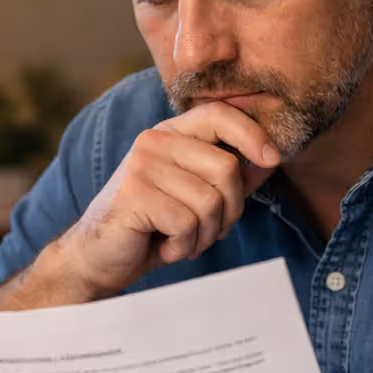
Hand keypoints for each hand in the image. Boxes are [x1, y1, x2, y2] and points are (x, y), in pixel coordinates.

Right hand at [52, 101, 279, 297]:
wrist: (99, 257)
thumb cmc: (151, 227)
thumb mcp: (196, 198)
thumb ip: (231, 178)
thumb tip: (270, 161)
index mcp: (171, 133)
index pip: (220, 115)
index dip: (253, 135)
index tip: (273, 160)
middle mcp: (154, 141)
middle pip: (226, 169)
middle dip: (229, 212)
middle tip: (208, 231)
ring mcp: (142, 165)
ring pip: (210, 202)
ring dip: (205, 235)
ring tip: (182, 240)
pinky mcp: (135, 194)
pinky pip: (188, 223)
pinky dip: (184, 246)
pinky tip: (165, 247)